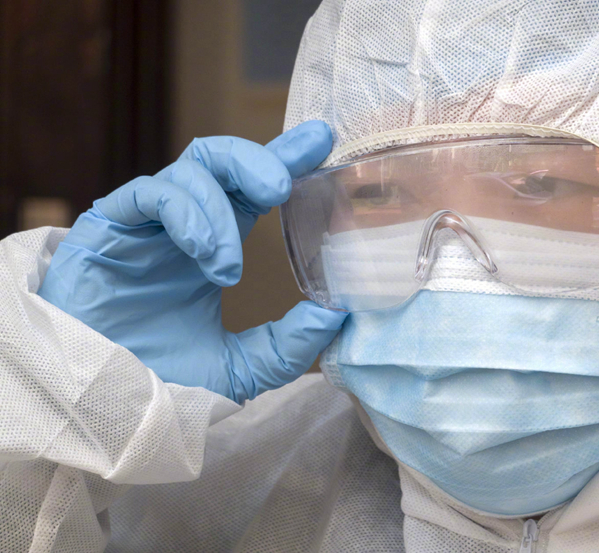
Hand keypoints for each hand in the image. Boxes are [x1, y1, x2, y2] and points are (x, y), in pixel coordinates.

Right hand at [38, 121, 346, 402]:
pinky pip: (151, 193)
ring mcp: (145, 223)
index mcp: (212, 246)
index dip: (285, 158)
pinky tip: (202, 253)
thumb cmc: (159, 382)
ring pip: (191, 171)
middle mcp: (181, 225)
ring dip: (220, 212)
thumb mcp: (239, 370)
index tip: (323, 141)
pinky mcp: (108, 226)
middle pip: (222, 161)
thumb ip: (287, 345)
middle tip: (283, 186)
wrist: (98, 408)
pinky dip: (187, 214)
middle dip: (259, 160)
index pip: (252, 190)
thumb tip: (336, 313)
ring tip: (226, 267)